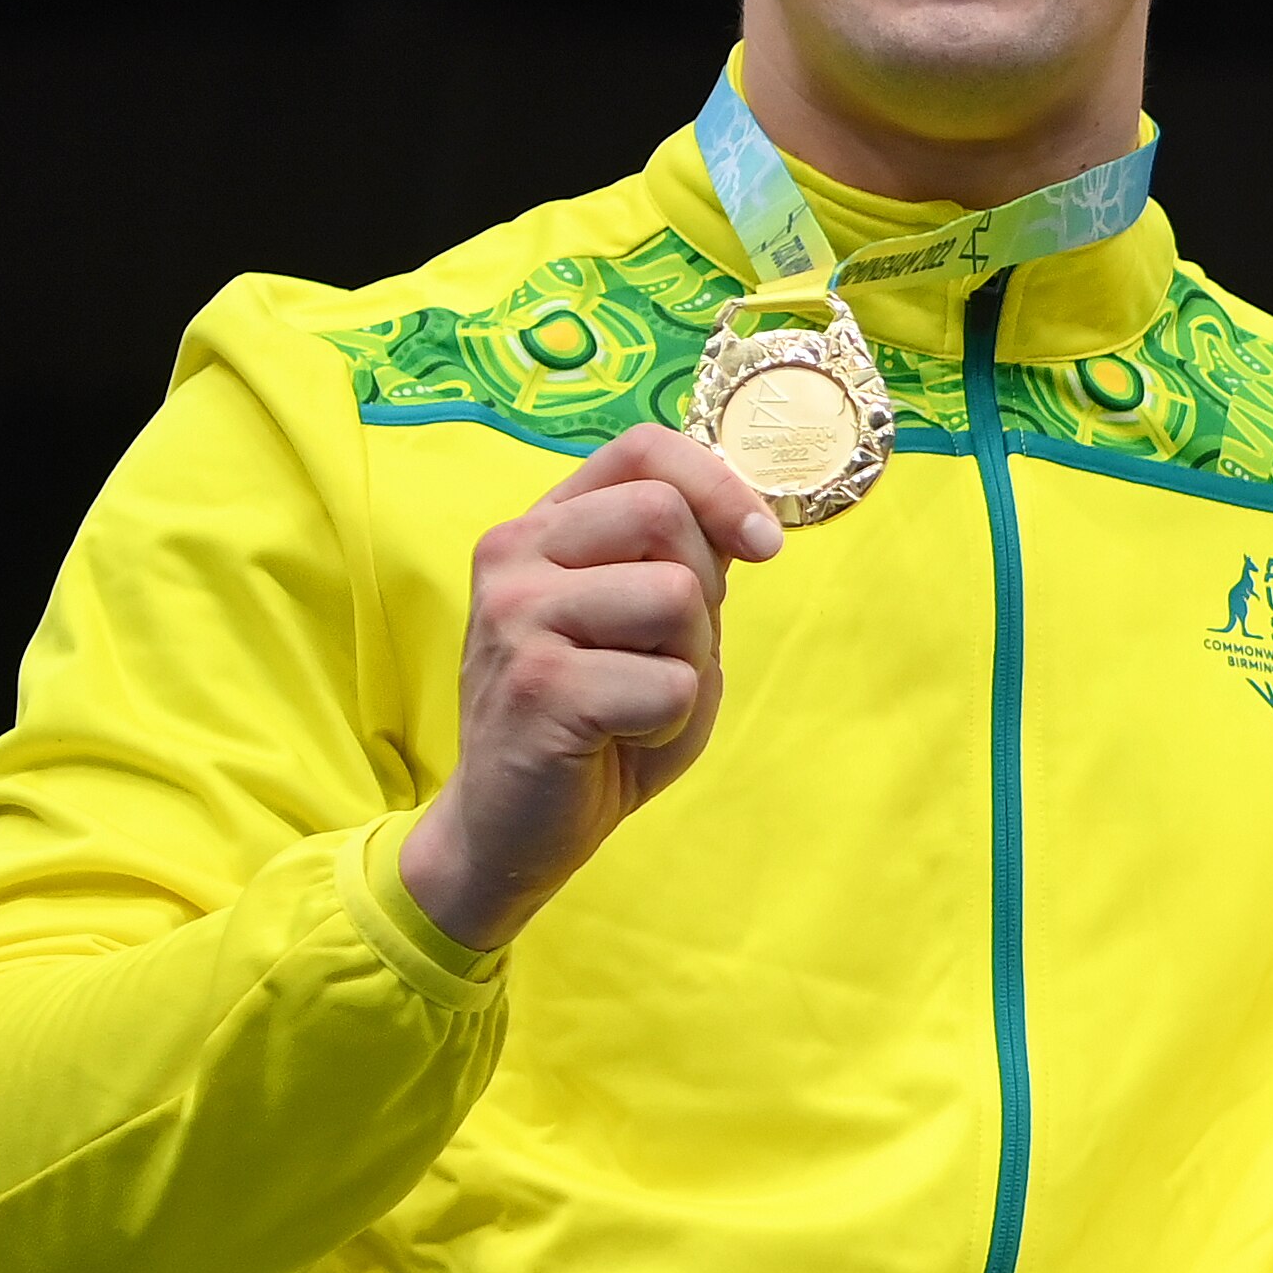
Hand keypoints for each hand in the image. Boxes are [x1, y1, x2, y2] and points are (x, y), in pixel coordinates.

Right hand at [398, 427, 779, 952]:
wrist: (512, 824)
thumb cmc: (596, 720)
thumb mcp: (649, 625)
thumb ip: (682, 564)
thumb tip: (745, 521)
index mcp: (543, 527)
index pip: (642, 448)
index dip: (718, 483)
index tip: (760, 542)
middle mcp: (514, 554)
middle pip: (664, 513)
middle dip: (704, 587)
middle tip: (668, 649)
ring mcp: (516, 616)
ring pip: (675, 593)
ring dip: (689, 658)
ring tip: (639, 695)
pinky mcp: (539, 686)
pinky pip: (669, 683)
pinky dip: (670, 718)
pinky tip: (621, 734)